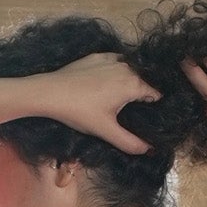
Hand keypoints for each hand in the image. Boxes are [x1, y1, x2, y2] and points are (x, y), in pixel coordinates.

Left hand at [0, 53, 158, 154]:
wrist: (50, 92)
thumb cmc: (80, 112)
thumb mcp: (106, 131)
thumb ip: (130, 142)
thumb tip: (149, 150)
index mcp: (133, 84)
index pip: (155, 94)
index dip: (153, 107)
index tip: (145, 117)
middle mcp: (127, 67)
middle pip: (143, 81)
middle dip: (141, 95)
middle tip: (129, 111)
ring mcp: (112, 58)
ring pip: (129, 70)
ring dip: (128, 82)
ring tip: (117, 99)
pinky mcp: (98, 56)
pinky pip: (114, 63)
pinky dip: (115, 72)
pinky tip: (104, 85)